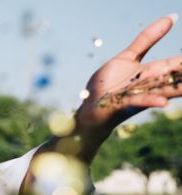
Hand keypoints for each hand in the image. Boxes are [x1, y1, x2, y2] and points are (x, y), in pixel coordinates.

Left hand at [76, 14, 180, 141]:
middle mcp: (150, 85)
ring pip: (164, 92)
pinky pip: (140, 102)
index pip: (176, 64)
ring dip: (179, 89)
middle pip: (175, 78)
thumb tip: (171, 17)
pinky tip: (163, 102)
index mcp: (152, 72)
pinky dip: (151, 101)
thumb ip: (147, 39)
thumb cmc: (108, 83)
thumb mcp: (127, 57)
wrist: (91, 107)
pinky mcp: (125, 104)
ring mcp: (139, 95)